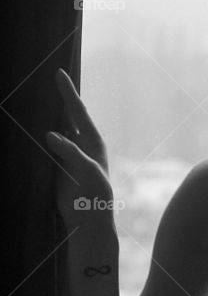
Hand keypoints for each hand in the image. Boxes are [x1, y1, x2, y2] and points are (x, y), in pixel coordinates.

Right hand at [45, 69, 115, 228]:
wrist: (87, 222)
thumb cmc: (95, 198)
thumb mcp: (88, 174)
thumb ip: (71, 153)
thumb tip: (50, 134)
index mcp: (92, 142)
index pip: (78, 112)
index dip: (68, 93)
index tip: (59, 73)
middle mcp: (80, 144)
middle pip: (66, 115)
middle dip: (56, 97)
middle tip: (44, 75)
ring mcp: (66, 154)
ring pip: (53, 127)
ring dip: (44, 114)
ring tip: (33, 94)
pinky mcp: (54, 165)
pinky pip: (43, 145)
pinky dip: (35, 134)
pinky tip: (25, 124)